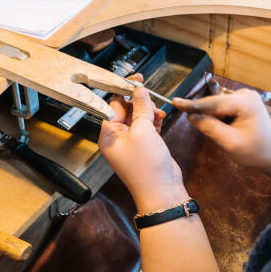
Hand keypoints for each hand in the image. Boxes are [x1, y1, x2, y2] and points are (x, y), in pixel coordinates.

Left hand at [98, 75, 187, 210]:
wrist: (162, 192)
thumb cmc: (146, 167)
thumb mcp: (143, 131)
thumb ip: (141, 108)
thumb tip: (139, 90)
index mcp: (108, 134)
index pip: (113, 105)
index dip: (124, 90)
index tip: (135, 79)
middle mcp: (117, 137)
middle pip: (125, 109)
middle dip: (139, 101)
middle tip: (150, 93)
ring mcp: (132, 142)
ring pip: (138, 117)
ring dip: (148, 111)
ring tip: (158, 112)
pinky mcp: (145, 145)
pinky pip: (147, 126)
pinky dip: (154, 120)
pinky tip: (161, 118)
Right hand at [173, 89, 270, 189]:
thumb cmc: (256, 152)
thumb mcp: (230, 143)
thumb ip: (209, 127)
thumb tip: (191, 116)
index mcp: (245, 102)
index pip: (212, 103)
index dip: (192, 104)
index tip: (174, 102)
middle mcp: (245, 94)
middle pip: (214, 103)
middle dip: (206, 115)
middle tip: (214, 134)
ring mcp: (244, 97)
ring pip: (216, 105)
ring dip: (214, 118)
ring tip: (226, 135)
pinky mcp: (242, 102)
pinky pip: (222, 107)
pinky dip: (219, 118)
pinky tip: (228, 130)